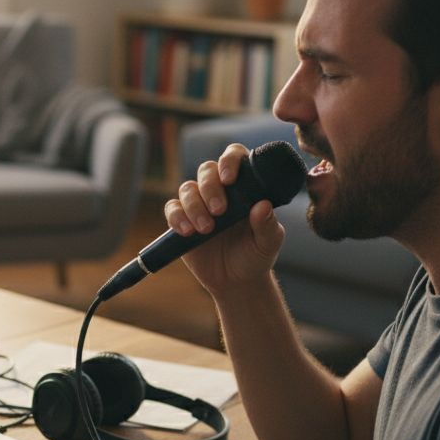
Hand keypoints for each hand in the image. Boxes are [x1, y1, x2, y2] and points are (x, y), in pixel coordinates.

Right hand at [165, 144, 286, 295]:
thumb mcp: (267, 244)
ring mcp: (199, 203)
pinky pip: (172, 208)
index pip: (234, 157)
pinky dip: (177, 217)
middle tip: (219, 211)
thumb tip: (263, 205)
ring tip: (206, 229)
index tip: (230, 179)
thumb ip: (267, 226)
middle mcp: (220, 190)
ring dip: (194, 206)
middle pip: (207, 170)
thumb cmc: (255, 256)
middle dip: (210, 187)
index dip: (230, 161)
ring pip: (187, 188)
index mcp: (244, 187)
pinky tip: (187, 232)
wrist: (235, 281)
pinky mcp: (181, 219)